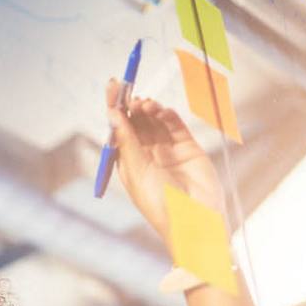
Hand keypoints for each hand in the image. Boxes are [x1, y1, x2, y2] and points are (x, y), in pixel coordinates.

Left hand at [106, 79, 222, 239]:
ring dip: (149, 110)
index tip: (111, 85)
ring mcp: (167, 152)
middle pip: (136, 122)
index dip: (114, 107)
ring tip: (146, 104)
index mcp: (128, 163)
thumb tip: (113, 114)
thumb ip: (128, 141)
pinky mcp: (188, 149)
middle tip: (129, 88)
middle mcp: (146, 156)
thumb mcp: (137, 171)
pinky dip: (169, 115)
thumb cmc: (158, 203)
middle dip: (132, 105)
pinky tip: (163, 110)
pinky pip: (176, 127)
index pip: (118, 130)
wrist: (193, 220)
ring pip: (155, 122)